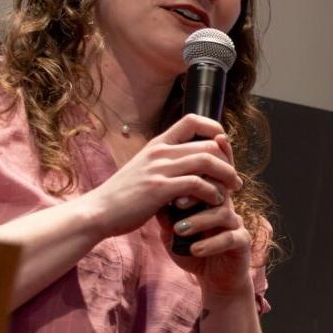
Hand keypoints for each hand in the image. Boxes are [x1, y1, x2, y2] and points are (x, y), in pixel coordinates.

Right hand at [86, 114, 240, 239]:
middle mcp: (160, 152)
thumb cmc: (125, 195)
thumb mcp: (146, 169)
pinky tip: (215, 202)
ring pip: (207, 160)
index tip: (225, 147)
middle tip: (234, 179)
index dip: (215, 129)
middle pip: (209, 143)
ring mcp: (159, 169)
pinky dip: (212, 192)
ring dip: (226, 175)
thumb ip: (169, 163)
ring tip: (232, 189)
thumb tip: (196, 163)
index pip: (193, 120)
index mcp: (158, 144)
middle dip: (228, 161)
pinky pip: (197, 183)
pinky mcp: (159, 189)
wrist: (98, 212)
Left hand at [163, 166, 255, 300]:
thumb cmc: (194, 250)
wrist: (214, 278)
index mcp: (211, 200)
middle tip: (177, 202)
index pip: (211, 176)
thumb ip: (167, 214)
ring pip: (223, 213)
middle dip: (198, 192)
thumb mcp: (174, 232)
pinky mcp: (242, 243)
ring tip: (180, 230)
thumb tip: (152, 194)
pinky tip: (195, 250)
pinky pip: (230, 238)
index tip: (207, 143)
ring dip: (200, 220)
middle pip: (218, 189)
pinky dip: (211, 244)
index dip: (213, 158)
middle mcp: (226, 207)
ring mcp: (236, 224)